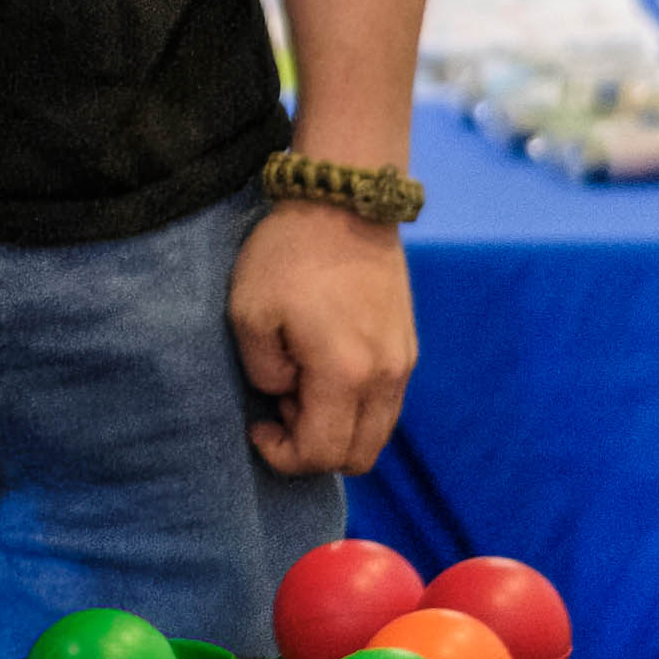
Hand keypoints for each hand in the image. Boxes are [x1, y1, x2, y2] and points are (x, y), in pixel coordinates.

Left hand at [228, 199, 413, 477]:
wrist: (344, 201)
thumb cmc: (288, 255)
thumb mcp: (249, 315)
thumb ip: (263, 373)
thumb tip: (285, 394)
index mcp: (346, 374)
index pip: (321, 453)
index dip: (283, 454)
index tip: (258, 425)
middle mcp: (386, 377)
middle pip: (357, 456)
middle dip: (313, 448)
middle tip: (282, 404)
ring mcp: (404, 361)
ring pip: (377, 433)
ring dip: (337, 427)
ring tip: (302, 382)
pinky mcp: (408, 345)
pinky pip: (386, 403)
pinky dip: (356, 405)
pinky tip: (326, 365)